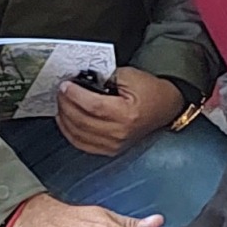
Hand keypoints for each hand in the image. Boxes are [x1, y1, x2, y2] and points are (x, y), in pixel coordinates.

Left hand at [54, 65, 183, 156]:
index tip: (65, 85)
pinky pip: (82, 144)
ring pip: (78, 135)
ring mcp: (114, 145)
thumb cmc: (151, 91)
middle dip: (66, 105)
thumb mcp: (131, 76)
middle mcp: (120, 133)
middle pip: (82, 121)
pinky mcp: (110, 150)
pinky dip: (70, 133)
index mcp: (127, 115)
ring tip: (61, 104)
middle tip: (60, 92)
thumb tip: (82, 80)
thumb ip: (106, 76)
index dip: (75, 96)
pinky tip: (66, 120)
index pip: (92, 106)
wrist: (166, 107)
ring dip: (65, 118)